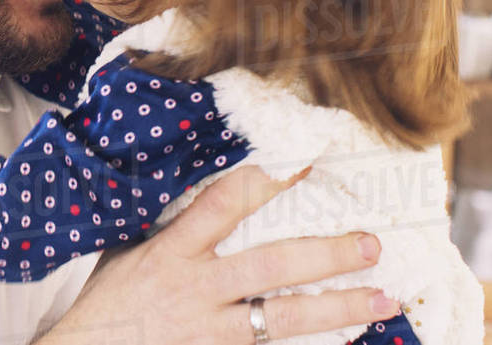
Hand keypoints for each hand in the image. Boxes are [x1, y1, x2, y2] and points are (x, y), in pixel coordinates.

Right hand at [35, 166, 399, 344]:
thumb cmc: (107, 303)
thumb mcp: (130, 251)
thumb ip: (173, 228)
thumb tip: (213, 192)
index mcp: (171, 251)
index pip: (223, 205)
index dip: (266, 181)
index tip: (305, 163)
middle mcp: (196, 289)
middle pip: (270, 267)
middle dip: (325, 255)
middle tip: (370, 243)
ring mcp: (210, 331)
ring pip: (284, 319)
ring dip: (338, 308)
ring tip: (383, 297)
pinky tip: (347, 339)